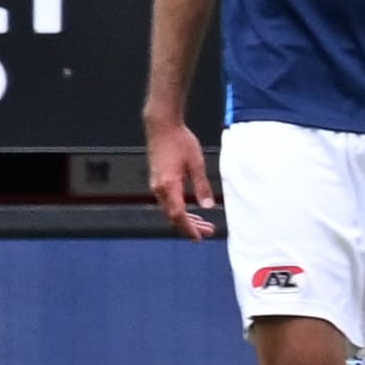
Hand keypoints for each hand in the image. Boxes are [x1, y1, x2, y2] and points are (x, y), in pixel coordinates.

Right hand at [145, 113, 218, 234]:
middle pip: (173, 216)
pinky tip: (190, 210)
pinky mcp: (157, 181)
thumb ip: (202, 186)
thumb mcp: (197, 163)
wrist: (162, 126)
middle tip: (208, 232)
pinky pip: (167, 202)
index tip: (200, 237)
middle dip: (190, 227)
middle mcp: (159, 188)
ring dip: (185, 219)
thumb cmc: (179, 141)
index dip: (189, 228)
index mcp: (169, 185)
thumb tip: (208, 205)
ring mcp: (156, 185)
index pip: (178, 215)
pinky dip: (179, 209)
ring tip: (203, 224)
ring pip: (170, 210)